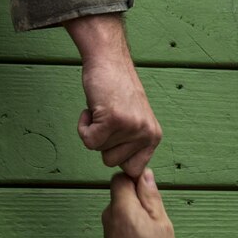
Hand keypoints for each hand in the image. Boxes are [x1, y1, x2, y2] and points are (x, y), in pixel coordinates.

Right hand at [65, 14, 161, 176]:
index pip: (135, 171)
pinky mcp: (113, 120)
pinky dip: (83, 126)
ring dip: (94, 132)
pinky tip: (93, 108)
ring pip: (99, 151)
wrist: (108, 60)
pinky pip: (88, 141)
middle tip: (108, 117)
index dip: (118, 158)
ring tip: (103, 110)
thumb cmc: (116, 89)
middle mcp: (147, 134)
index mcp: (154, 136)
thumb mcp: (135, 121)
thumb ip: (134, 144)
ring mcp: (131, 127)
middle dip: (104, 143)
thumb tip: (131, 177)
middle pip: (113, 163)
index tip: (114, 141)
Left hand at [102, 171, 177, 237]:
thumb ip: (150, 197)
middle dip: (137, 199)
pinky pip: (119, 224)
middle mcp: (108, 217)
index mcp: (121, 208)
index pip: (121, 178)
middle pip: (120, 194)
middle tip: (154, 216)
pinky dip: (130, 227)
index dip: (135, 180)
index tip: (149, 192)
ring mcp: (107, 231)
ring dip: (135, 214)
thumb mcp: (161, 222)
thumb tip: (145, 175)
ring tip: (150, 232)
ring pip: (121, 210)